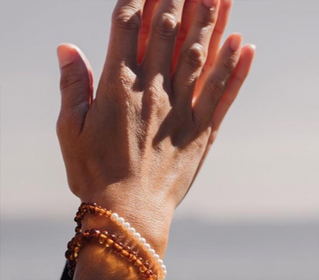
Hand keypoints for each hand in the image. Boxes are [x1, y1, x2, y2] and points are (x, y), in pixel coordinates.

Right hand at [56, 0, 254, 255]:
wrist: (129, 216)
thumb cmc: (94, 176)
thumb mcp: (70, 131)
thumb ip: (72, 87)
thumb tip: (67, 48)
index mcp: (118, 86)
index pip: (130, 24)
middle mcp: (154, 91)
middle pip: (170, 30)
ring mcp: (182, 111)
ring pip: (201, 55)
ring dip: (214, 19)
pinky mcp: (202, 133)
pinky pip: (222, 95)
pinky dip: (235, 69)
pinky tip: (244, 43)